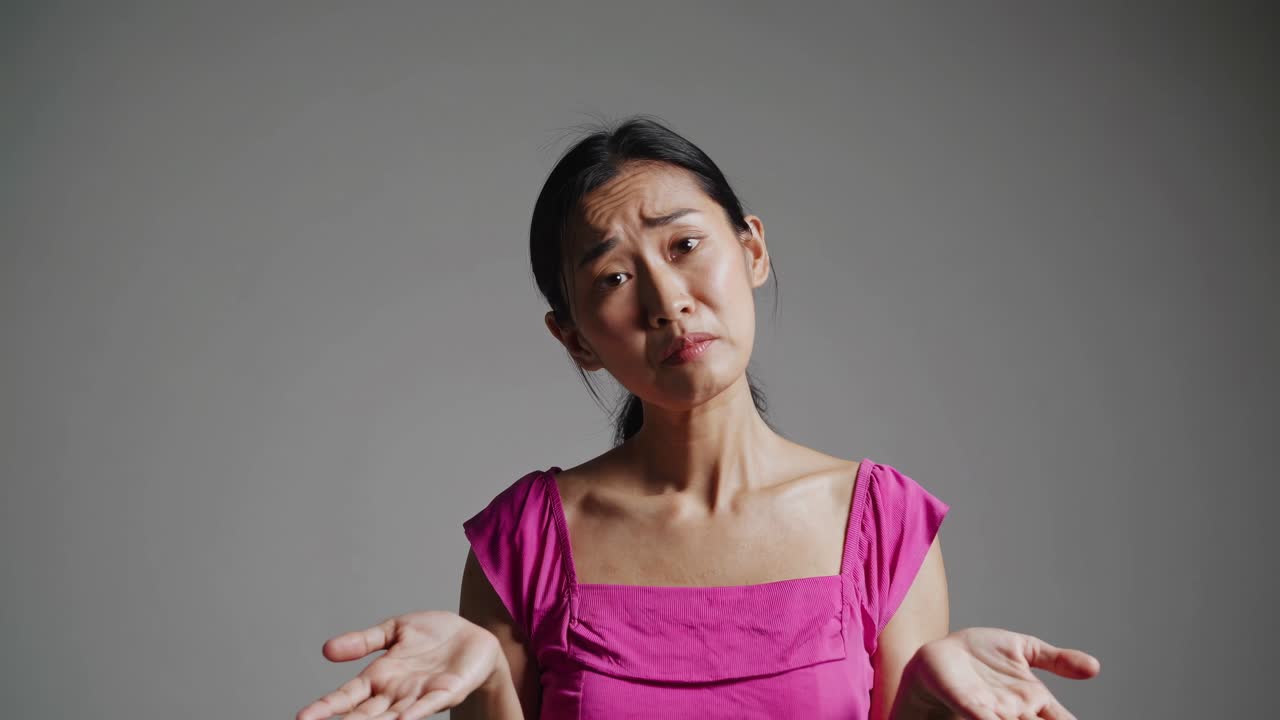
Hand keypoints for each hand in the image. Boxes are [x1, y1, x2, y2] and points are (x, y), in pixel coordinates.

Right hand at [296, 610, 507, 719]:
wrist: (475, 637)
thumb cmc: (435, 635)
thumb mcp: (395, 630)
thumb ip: (364, 641)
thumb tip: (326, 650)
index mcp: (380, 676)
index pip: (347, 695)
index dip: (326, 706)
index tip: (303, 716)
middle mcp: (395, 692)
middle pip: (364, 712)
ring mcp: (419, 696)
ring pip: (391, 716)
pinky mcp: (445, 693)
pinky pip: (426, 706)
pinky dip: (413, 714)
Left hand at [897, 627, 1100, 719]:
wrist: (942, 652)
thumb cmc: (983, 653)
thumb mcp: (1025, 649)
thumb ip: (1057, 660)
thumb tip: (1095, 667)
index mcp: (1034, 699)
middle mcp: (1017, 712)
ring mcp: (993, 712)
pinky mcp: (969, 705)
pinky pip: (984, 719)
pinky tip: (996, 719)